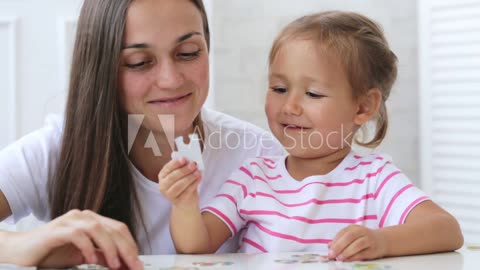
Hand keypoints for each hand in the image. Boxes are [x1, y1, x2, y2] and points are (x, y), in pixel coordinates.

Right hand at [3, 210, 143, 268]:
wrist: (21, 251)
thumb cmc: (52, 252)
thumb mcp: (84, 256)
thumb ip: (102, 256)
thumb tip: (123, 263)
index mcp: (92, 220)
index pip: (119, 228)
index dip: (131, 245)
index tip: (137, 263)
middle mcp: (84, 216)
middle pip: (113, 229)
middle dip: (126, 249)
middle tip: (133, 265)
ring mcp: (70, 220)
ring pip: (99, 229)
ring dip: (110, 248)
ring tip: (116, 264)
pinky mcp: (57, 229)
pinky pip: (78, 235)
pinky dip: (87, 248)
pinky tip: (90, 260)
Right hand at [158, 158, 201, 208]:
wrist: (186, 201)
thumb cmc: (184, 184)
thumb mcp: (183, 174)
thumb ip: (184, 167)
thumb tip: (190, 161)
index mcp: (162, 176)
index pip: (167, 168)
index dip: (175, 163)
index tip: (184, 159)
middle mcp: (163, 186)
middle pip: (172, 177)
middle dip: (184, 170)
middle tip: (193, 165)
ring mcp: (169, 195)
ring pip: (178, 185)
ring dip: (189, 177)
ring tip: (198, 172)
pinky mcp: (178, 202)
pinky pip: (186, 192)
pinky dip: (194, 184)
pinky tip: (199, 178)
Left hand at [328, 225, 386, 261]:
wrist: (383, 240)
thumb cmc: (363, 238)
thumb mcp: (352, 236)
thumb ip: (341, 239)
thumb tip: (329, 246)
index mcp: (354, 228)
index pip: (343, 233)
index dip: (335, 241)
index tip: (329, 249)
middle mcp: (362, 232)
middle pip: (349, 237)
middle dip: (339, 246)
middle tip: (332, 254)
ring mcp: (369, 240)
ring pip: (357, 244)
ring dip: (346, 252)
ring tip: (339, 258)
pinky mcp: (373, 250)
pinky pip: (363, 254)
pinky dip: (354, 257)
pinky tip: (347, 260)